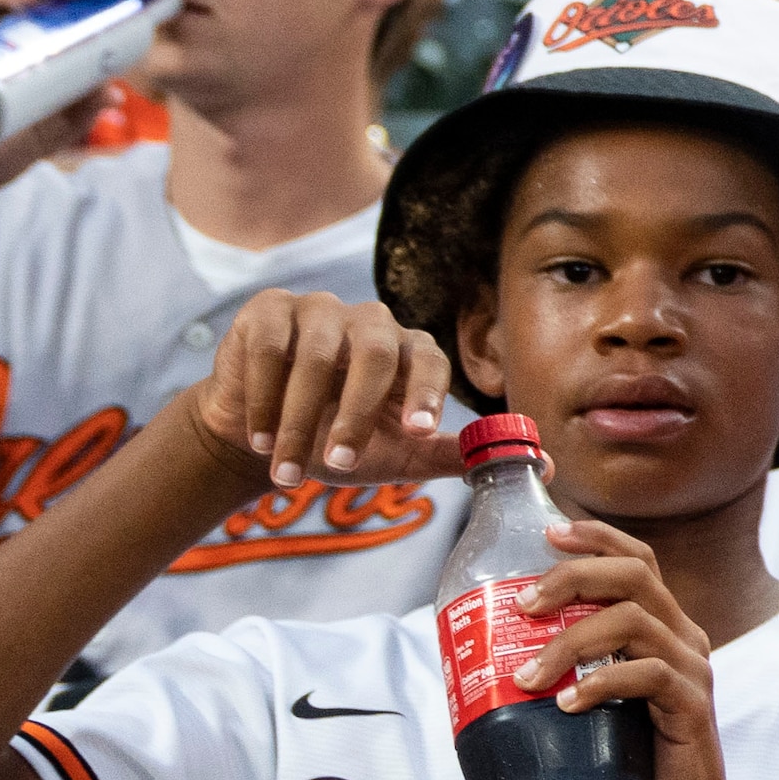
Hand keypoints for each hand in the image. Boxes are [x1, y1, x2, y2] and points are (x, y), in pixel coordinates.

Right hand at [178, 293, 462, 494]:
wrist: (258, 436)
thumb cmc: (333, 442)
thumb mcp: (392, 456)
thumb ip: (442, 455)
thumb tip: (520, 462)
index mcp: (409, 351)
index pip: (431, 360)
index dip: (427, 393)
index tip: (418, 433)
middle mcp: (371, 322)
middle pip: (377, 354)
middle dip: (357, 415)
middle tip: (341, 463)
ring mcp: (320, 309)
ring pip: (316, 357)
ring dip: (299, 422)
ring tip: (288, 472)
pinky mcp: (270, 308)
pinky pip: (269, 348)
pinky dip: (263, 399)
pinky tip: (260, 439)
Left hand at [513, 517, 731, 779]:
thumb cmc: (628, 762)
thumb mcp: (593, 703)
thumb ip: (564, 673)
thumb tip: (477, 663)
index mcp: (661, 626)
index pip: (637, 560)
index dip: (596, 537)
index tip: (547, 533)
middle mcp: (682, 636)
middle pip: (634, 575)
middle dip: (572, 578)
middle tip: (522, 605)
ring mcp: (691, 669)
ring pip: (634, 621)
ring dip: (571, 640)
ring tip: (529, 675)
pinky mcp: (693, 706)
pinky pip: (648, 675)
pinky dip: (601, 683)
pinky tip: (568, 705)